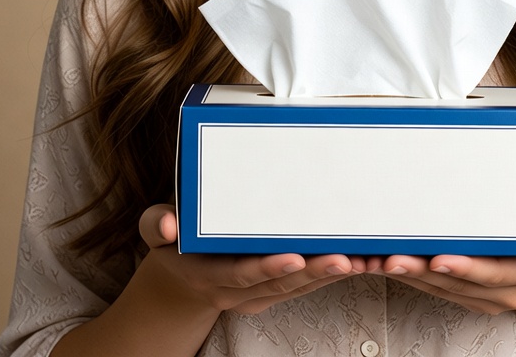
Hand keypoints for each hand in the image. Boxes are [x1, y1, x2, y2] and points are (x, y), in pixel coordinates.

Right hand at [139, 204, 364, 315]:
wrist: (180, 282)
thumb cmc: (173, 246)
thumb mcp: (155, 233)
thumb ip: (156, 225)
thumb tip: (166, 223)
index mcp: (211, 274)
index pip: (244, 273)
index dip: (269, 267)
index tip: (295, 256)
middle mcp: (239, 289)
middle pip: (281, 283)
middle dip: (314, 272)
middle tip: (344, 258)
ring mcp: (259, 293)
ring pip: (299, 286)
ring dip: (330, 275)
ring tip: (360, 259)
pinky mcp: (275, 289)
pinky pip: (306, 284)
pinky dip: (330, 274)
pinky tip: (356, 261)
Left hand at [369, 203, 515, 316]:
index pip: (494, 273)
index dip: (466, 268)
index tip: (440, 257)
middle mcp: (502, 290)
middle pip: (456, 282)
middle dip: (422, 271)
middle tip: (392, 256)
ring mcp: (481, 295)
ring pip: (437, 286)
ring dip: (406, 274)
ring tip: (375, 258)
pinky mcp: (465, 294)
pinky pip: (431, 286)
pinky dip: (406, 274)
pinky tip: (381, 261)